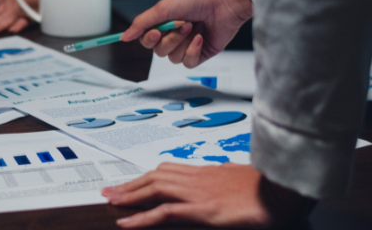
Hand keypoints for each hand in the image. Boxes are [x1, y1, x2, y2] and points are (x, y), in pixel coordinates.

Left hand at [102, 163, 312, 227]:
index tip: (130, 182)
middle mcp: (196, 178)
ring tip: (111, 201)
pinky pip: (164, 213)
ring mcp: (197, 193)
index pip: (166, 171)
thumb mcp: (239, 182)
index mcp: (204, 172)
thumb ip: (222, 181)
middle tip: (109, 190)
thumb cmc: (266, 187)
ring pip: (153, 189)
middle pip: (154, 177)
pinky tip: (126, 223)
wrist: (283, 190)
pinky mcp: (202, 210)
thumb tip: (218, 183)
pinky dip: (142, 217)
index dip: (144, 176)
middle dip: (130, 184)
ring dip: (129, 196)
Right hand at [120, 0, 251, 67]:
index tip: (156, 31)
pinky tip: (200, 38)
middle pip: (158, 51)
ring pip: (172, 58)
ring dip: (182, 43)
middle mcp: (174, 34)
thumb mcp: (163, 8)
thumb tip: (124, 37)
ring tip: (194, 28)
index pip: (147, 40)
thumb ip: (142, 23)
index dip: (149, 39)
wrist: (224, 1)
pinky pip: (188, 62)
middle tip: (182, 24)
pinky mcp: (201, 53)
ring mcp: (187, 45)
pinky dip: (193, 51)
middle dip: (170, 39)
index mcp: (164, 23)